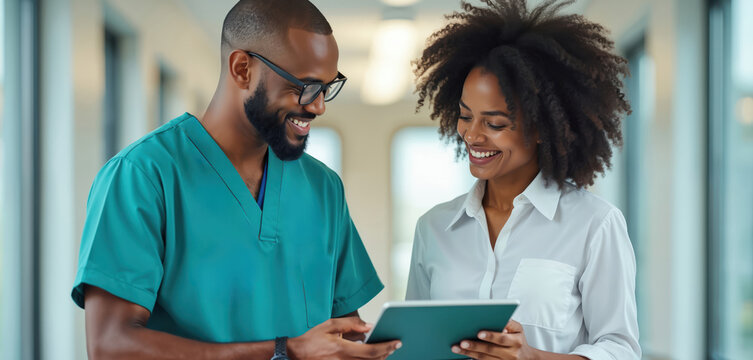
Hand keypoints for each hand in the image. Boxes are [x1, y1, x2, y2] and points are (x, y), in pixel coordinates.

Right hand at [287, 317, 401, 359]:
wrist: (297, 354)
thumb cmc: (312, 340)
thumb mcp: (331, 325)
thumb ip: (351, 324)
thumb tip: (368, 326)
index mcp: (342, 348)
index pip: (371, 350)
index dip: (386, 347)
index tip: (396, 342)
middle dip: (386, 352)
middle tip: (394, 345)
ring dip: (379, 358)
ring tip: (385, 349)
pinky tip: (372, 356)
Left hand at [451, 320, 538, 359]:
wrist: (526, 359)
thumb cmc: (519, 341)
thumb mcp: (518, 329)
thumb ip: (509, 322)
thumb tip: (498, 318)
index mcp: (516, 342)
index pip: (502, 339)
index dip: (491, 336)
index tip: (479, 333)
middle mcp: (510, 354)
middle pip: (490, 350)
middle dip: (475, 345)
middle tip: (462, 341)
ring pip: (484, 358)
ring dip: (469, 353)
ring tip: (457, 348)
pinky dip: (472, 358)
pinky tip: (463, 354)